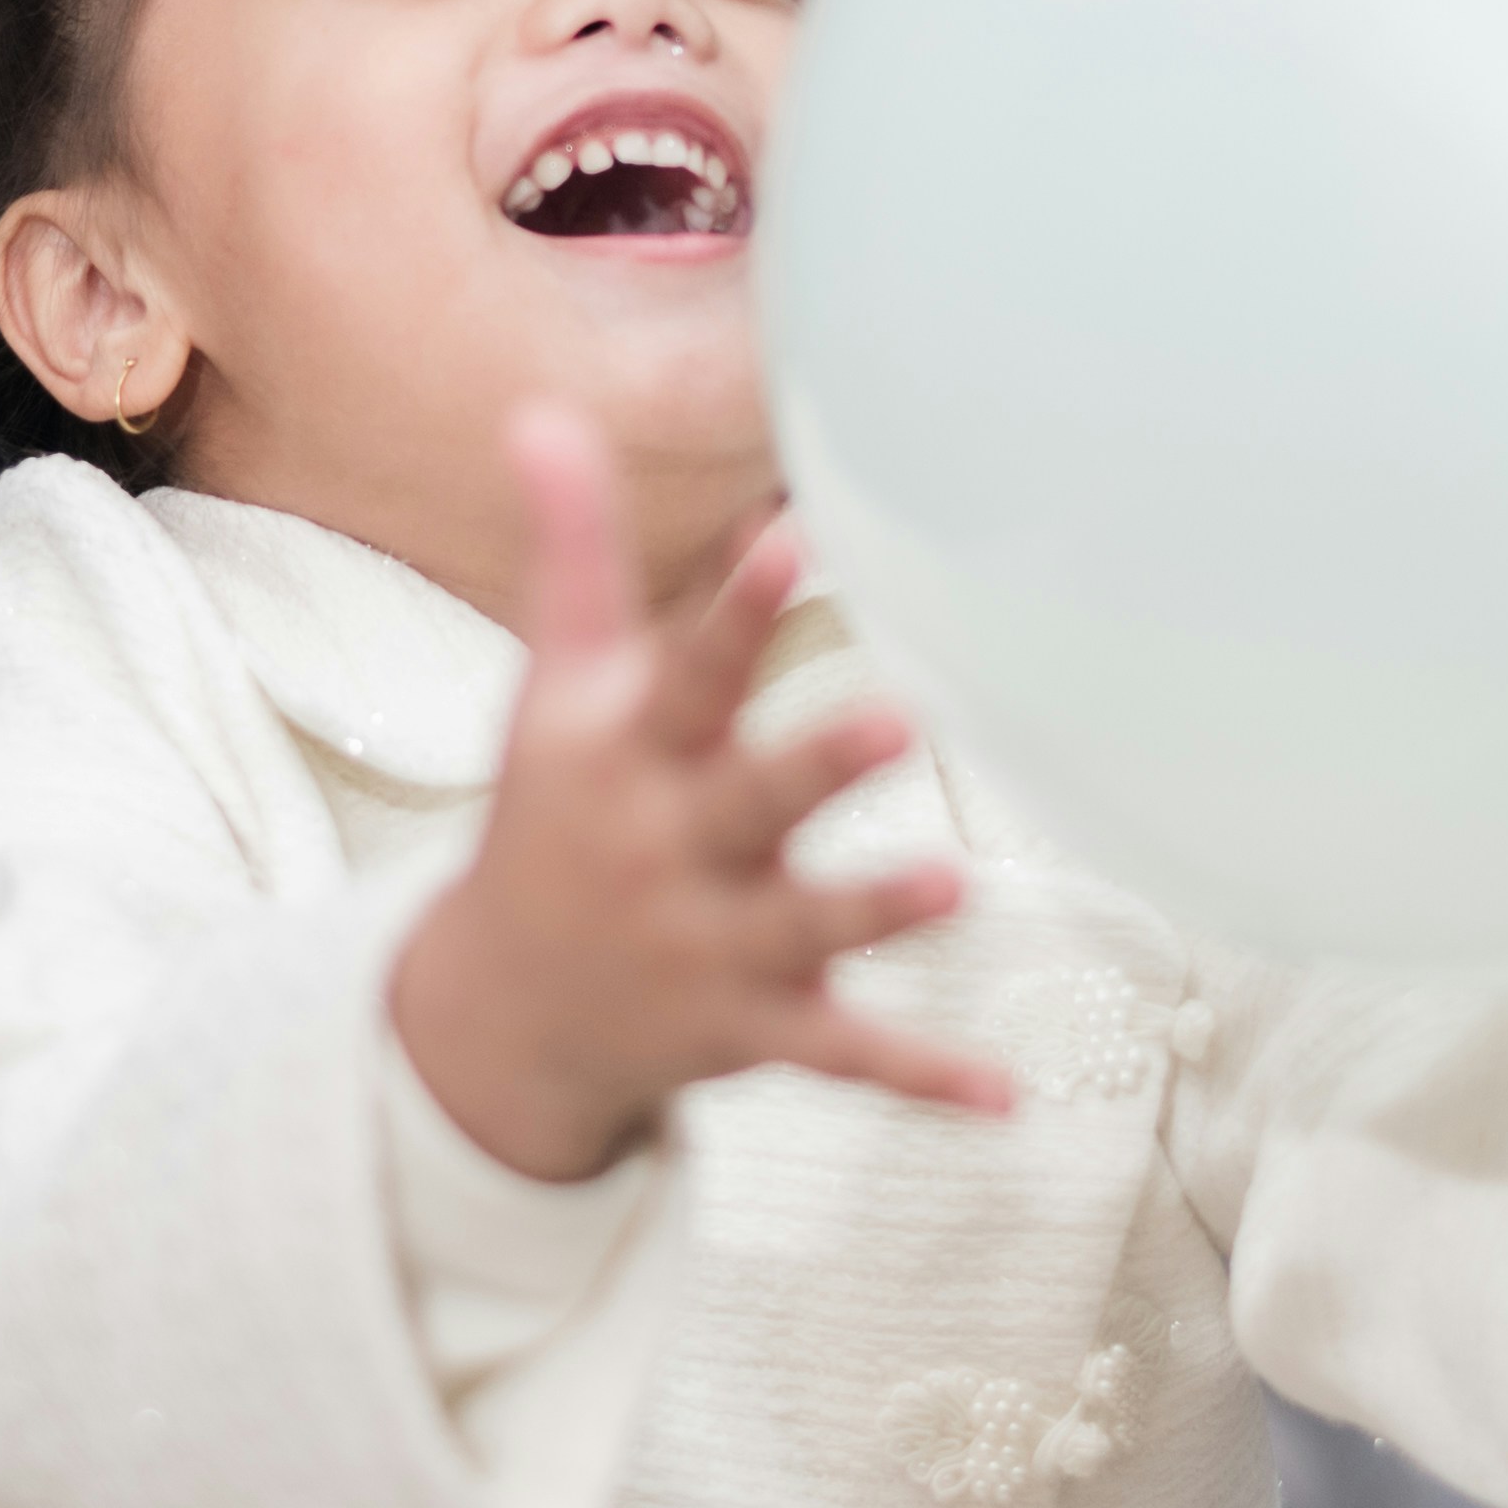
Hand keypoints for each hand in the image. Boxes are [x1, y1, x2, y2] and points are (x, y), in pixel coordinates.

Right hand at [382, 403, 1011, 1181]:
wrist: (501, 1011)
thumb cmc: (554, 812)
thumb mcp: (553, 686)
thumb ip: (573, 553)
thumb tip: (540, 410)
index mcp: (628, 755)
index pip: (688, 675)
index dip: (738, 607)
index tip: (794, 537)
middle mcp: (666, 850)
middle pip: (749, 802)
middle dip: (815, 766)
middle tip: (897, 718)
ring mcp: (710, 949)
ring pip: (804, 932)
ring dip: (874, 913)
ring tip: (953, 882)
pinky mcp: (753, 1030)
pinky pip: (843, 1059)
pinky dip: (921, 1082)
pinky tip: (1007, 1097)